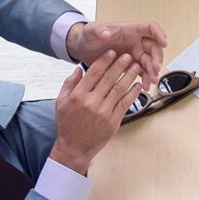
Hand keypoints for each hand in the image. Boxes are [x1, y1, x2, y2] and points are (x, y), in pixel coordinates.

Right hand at [49, 51, 141, 171]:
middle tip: (128, 55)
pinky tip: (138, 85)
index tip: (112, 52)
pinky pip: (125, 104)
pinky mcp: (113, 122)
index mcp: (78, 96)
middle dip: (120, 65)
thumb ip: (69, 83)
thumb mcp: (61, 102)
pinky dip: (133, 93)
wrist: (74, 147)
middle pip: (109, 79)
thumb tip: (79, 68)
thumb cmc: (67, 124)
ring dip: (130, 76)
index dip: (104, 60)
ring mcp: (104, 113)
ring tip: (136, 67)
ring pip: (119, 90)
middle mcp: (92, 103)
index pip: (94, 73)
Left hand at [66, 18, 166, 81]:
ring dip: (152, 72)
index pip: (150, 28)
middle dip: (156, 58)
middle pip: (153, 48)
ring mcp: (134, 53)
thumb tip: (108, 33)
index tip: (164, 43)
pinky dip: (144, 79)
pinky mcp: (130, 64)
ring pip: (149, 62)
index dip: (159, 34)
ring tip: (150, 82)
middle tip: (155, 69)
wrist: (82, 47)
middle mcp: (135, 41)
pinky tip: (144, 86)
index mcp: (129, 30)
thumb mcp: (91, 31)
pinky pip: (141, 72)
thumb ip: (100, 31)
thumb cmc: (87, 35)